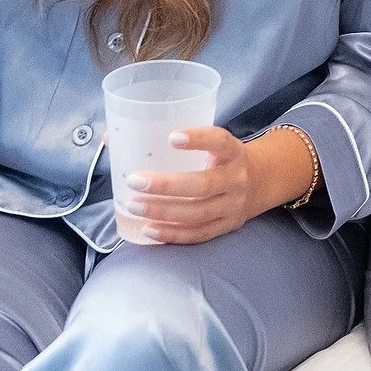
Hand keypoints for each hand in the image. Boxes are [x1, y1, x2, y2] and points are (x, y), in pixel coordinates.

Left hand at [115, 126, 275, 244]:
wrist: (259, 184)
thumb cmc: (221, 159)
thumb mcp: (210, 144)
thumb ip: (170, 137)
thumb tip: (111, 135)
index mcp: (233, 152)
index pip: (220, 141)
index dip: (198, 139)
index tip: (172, 137)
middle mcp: (236, 179)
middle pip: (202, 185)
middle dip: (167, 185)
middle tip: (135, 181)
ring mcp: (232, 207)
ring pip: (197, 213)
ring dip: (163, 211)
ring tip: (133, 205)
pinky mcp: (225, 227)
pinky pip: (197, 234)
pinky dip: (172, 234)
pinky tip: (148, 229)